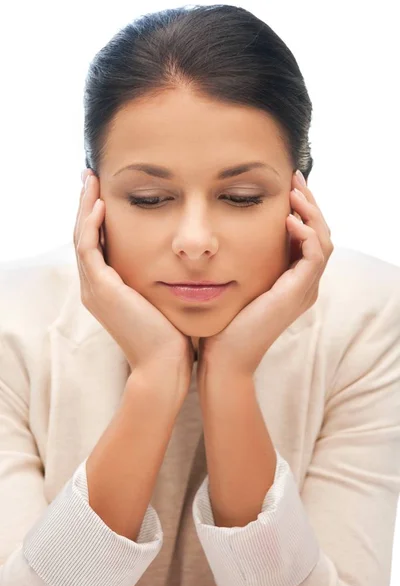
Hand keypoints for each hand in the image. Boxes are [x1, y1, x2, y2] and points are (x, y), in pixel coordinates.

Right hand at [74, 170, 195, 400]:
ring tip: (92, 179)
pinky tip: (102, 204)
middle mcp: (95, 287)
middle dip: (87, 204)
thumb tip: (180, 261)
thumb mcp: (161, 300)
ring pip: (82, 237)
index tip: (106, 192)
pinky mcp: (102, 289)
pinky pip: (89, 248)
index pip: (96, 244)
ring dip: (86, 206)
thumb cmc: (170, 336)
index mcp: (107, 289)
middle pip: (83, 235)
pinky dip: (93, 225)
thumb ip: (160, 279)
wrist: (165, 365)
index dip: (98, 217)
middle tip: (91, 176)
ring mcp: (95, 289)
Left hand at [197, 171, 333, 380]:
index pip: (308, 236)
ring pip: (324, 241)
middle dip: (310, 204)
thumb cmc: (223, 321)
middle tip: (296, 179)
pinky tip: (289, 220)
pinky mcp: (297, 294)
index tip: (287, 186)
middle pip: (320, 234)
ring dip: (311, 214)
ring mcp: (304, 290)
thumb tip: (226, 231)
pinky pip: (315, 257)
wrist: (223, 355)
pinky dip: (306, 235)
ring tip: (294, 194)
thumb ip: (242, 259)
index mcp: (292, 280)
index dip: (301, 209)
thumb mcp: (236, 282)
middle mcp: (303, 284)